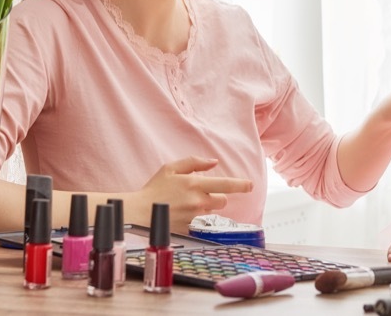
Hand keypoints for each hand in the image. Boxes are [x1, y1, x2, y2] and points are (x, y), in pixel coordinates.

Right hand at [139, 156, 253, 230]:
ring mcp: (194, 216)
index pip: (225, 185)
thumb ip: (194, 162)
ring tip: (187, 203)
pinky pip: (201, 222)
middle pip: (222, 200)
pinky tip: (183, 213)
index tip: (250, 185)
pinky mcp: (190, 228)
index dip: (240, 185)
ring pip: (212, 211)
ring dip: (206, 206)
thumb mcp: (171, 168)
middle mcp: (198, 201)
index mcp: (195, 184)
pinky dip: (197, 217)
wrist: (140, 212)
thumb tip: (213, 162)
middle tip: (200, 194)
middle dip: (217, 196)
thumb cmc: (154, 188)